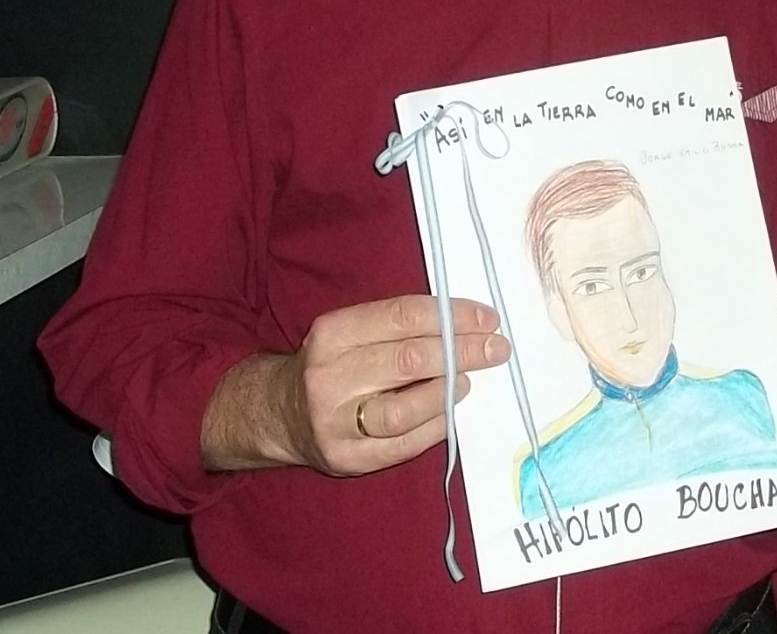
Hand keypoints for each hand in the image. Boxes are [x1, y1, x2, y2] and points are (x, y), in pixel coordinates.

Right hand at [204, 296, 509, 476]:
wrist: (279, 412)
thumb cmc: (330, 363)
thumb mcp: (348, 330)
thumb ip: (396, 324)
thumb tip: (464, 322)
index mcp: (332, 333)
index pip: (402, 317)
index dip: (451, 316)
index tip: (487, 317)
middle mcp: (330, 376)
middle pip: (408, 361)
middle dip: (462, 352)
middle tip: (496, 348)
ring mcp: (336, 423)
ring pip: (404, 409)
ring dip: (445, 393)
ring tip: (466, 380)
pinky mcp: (347, 459)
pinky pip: (401, 445)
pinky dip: (433, 427)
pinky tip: (449, 413)